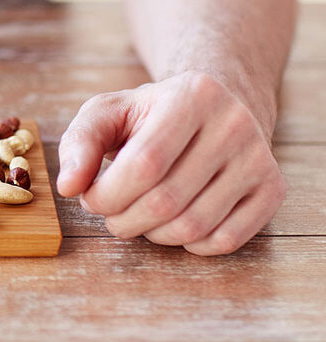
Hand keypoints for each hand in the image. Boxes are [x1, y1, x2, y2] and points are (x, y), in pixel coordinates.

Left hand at [56, 72, 285, 255]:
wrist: (212, 108)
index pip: (144, 164)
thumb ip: (79, 143)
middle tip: (111, 213)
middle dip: (123, 220)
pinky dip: (189, 245)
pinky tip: (172, 223)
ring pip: (194, 227)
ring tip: (138, 216)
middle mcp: (234, 123)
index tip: (90, 198)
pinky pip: (226, 240)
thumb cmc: (149, 115)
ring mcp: (259, 158)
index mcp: (191, 95)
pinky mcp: (273, 188)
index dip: (107, 194)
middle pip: (166, 201)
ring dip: (152, 235)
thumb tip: (68, 187)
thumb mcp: (107, 113)